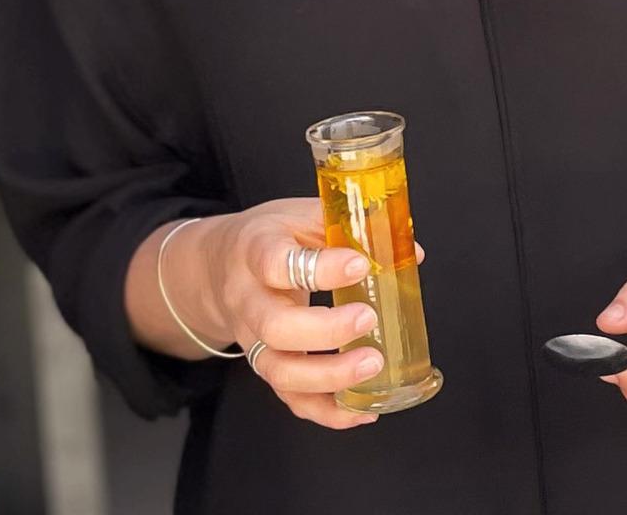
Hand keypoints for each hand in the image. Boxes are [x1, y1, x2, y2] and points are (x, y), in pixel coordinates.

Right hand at [164, 199, 422, 430]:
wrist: (216, 266)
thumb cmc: (271, 238)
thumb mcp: (300, 214)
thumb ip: (351, 227)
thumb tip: (409, 253)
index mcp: (256, 252)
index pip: (277, 264)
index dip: (319, 268)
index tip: (360, 265)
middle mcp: (249, 301)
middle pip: (275, 328)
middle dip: (326, 331)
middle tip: (368, 320)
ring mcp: (253, 340)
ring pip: (280, 371)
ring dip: (329, 377)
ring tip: (373, 366)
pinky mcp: (266, 366)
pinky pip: (291, 399)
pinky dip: (327, 412)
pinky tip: (364, 410)